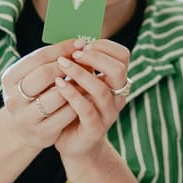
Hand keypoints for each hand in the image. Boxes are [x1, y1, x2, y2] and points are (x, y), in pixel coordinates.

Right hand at [0, 40, 79, 149]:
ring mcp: (26, 118)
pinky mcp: (41, 132)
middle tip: (85, 61)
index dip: (62, 48)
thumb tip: (80, 43)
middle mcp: (13, 98)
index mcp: (9, 78)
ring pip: (57, 95)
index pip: (38, 57)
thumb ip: (52, 60)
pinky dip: (78, 103)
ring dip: (76, 85)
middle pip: (44, 74)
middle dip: (68, 66)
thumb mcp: (34, 76)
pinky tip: (86, 96)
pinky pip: (66, 114)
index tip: (81, 42)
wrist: (24, 129)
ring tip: (87, 78)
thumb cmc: (35, 94)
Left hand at [51, 38, 131, 159]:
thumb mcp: (81, 83)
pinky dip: (71, 94)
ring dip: (80, 73)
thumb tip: (74, 39)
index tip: (83, 44)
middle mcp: (117, 96)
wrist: (74, 143)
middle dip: (95, 58)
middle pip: (118, 70)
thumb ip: (83, 65)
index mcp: (116, 82)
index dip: (104, 47)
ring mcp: (108, 113)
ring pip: (101, 89)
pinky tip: (59, 84)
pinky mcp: (95, 129)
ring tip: (62, 64)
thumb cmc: (75, 108)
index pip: (123, 56)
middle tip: (74, 54)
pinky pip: (85, 108)